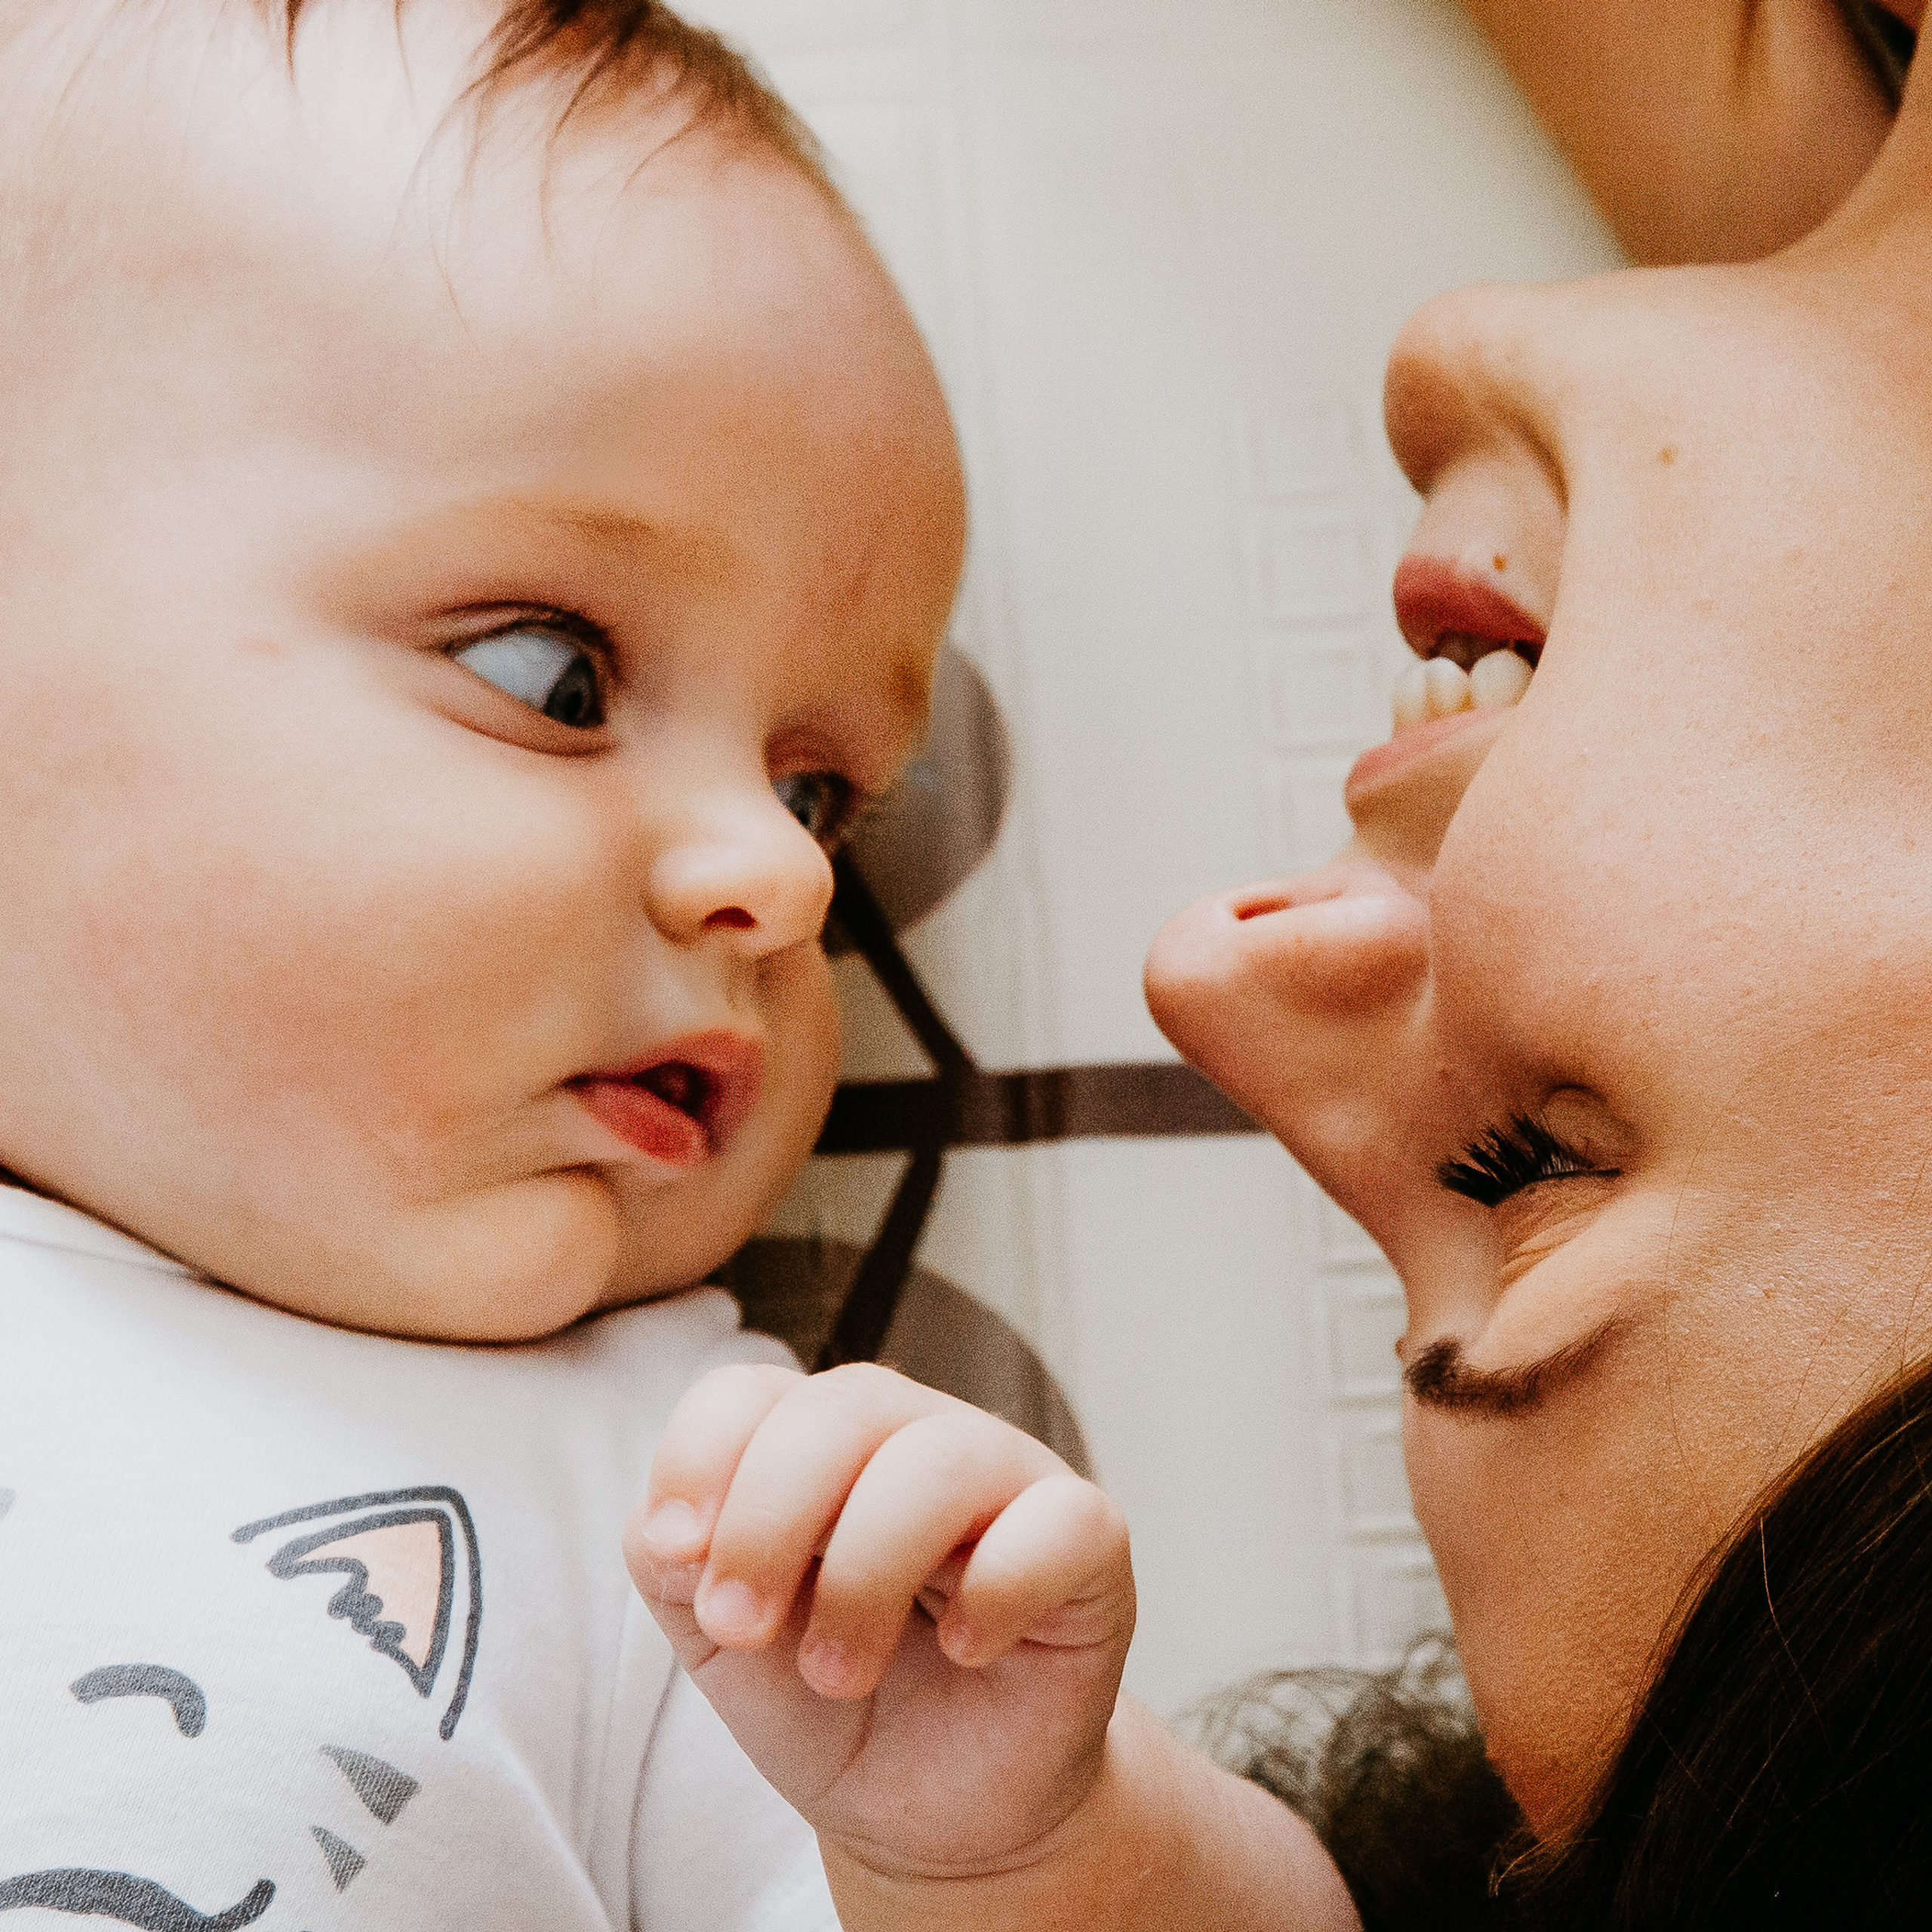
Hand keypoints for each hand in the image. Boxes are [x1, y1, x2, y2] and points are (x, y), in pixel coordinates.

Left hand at [624, 1362, 1133, 1881]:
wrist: (939, 1814)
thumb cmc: (830, 1700)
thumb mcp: (722, 1638)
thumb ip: (674, 1562)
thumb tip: (672, 1527)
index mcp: (817, 1440)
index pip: (750, 1391)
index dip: (698, 1459)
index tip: (673, 1555)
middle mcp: (912, 1434)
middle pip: (842, 1406)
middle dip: (769, 1520)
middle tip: (740, 1627)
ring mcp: (1008, 1476)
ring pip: (939, 1460)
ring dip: (864, 1576)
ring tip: (836, 1671)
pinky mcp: (1089, 1540)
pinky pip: (1059, 1522)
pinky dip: (1000, 1588)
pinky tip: (967, 1648)